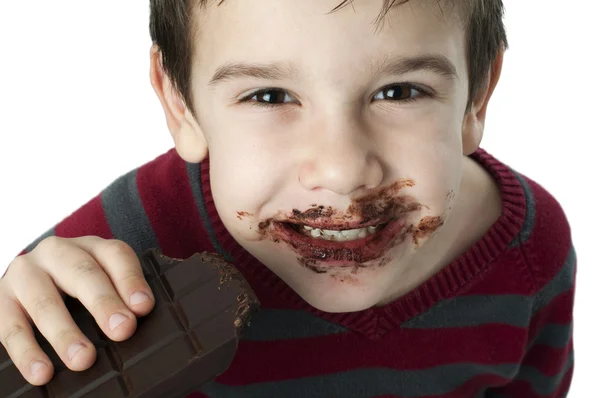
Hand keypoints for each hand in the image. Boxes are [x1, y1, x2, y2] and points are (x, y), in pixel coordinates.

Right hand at [0, 236, 154, 384]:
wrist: (26, 283)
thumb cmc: (76, 288)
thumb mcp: (101, 282)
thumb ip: (122, 296)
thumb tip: (140, 320)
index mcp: (90, 247)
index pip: (115, 255)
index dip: (130, 280)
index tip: (143, 307)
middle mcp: (57, 252)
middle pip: (82, 273)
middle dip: (104, 303)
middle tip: (122, 330)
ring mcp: (25, 273)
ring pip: (45, 300)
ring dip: (65, 333)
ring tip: (83, 359)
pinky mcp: (0, 299)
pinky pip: (10, 326)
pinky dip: (27, 352)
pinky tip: (42, 372)